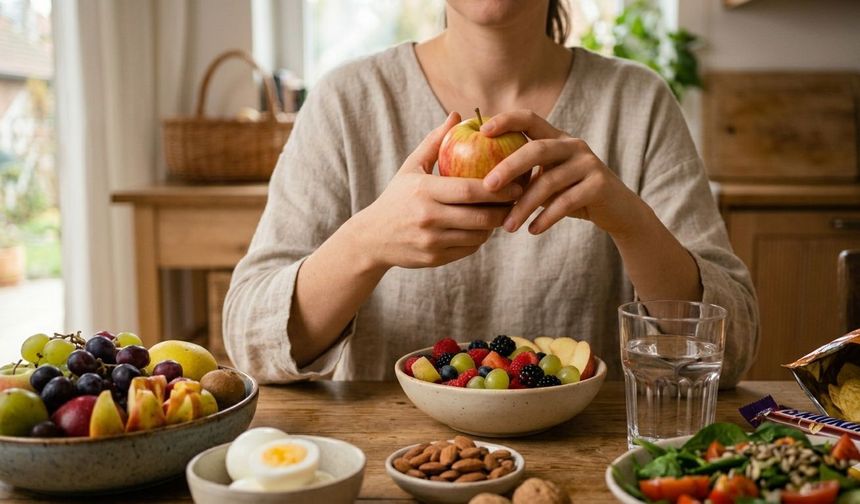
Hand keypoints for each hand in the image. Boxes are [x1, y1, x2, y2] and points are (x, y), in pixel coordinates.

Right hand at [352, 112, 522, 269]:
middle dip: (503, 210)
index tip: (515, 183)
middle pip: (479, 216)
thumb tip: (457, 115)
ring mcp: (431, 241)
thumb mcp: (410, 167)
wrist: (371, 238)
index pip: (470, 190)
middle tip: (516, 201)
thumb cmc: (396, 197)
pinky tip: (482, 228)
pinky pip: (468, 249)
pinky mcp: (434, 259)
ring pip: (477, 236)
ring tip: (500, 212)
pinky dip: (479, 239)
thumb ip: (434, 141)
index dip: (497, 189)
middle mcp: (428, 217)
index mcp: (424, 191)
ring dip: (493, 225)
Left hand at [480, 110, 646, 237]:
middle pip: (537, 149)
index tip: (482, 132)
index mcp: (557, 139)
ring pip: (550, 181)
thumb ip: (523, 176)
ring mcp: (589, 163)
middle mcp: (573, 145)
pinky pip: (567, 202)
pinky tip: (532, 231)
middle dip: (509, 166)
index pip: (529, 119)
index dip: (506, 121)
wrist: (617, 210)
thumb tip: (481, 183)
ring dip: (525, 206)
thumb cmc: (572, 194)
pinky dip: (547, 217)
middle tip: (487, 187)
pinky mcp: (599, 185)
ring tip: (507, 226)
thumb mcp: (547, 181)